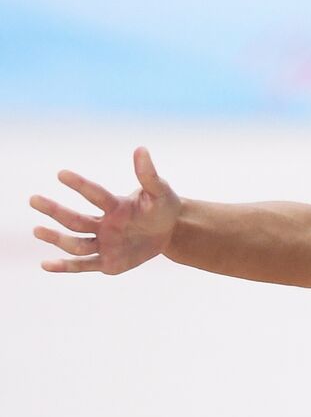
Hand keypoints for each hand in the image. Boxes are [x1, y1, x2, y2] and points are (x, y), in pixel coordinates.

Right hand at [30, 147, 180, 273]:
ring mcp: (104, 244)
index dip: (81, 185)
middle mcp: (104, 224)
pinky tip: (45, 264)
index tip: (61, 173)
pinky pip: (84, 265)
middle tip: (34, 199)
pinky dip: (65, 266)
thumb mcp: (160, 192)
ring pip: (77, 243)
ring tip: (37, 230)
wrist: (170, 231)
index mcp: (115, 206)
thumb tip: (141, 149)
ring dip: (57, 238)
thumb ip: (149, 176)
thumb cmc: (162, 207)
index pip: (96, 195)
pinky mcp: (108, 263)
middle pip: (77, 220)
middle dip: (56, 210)